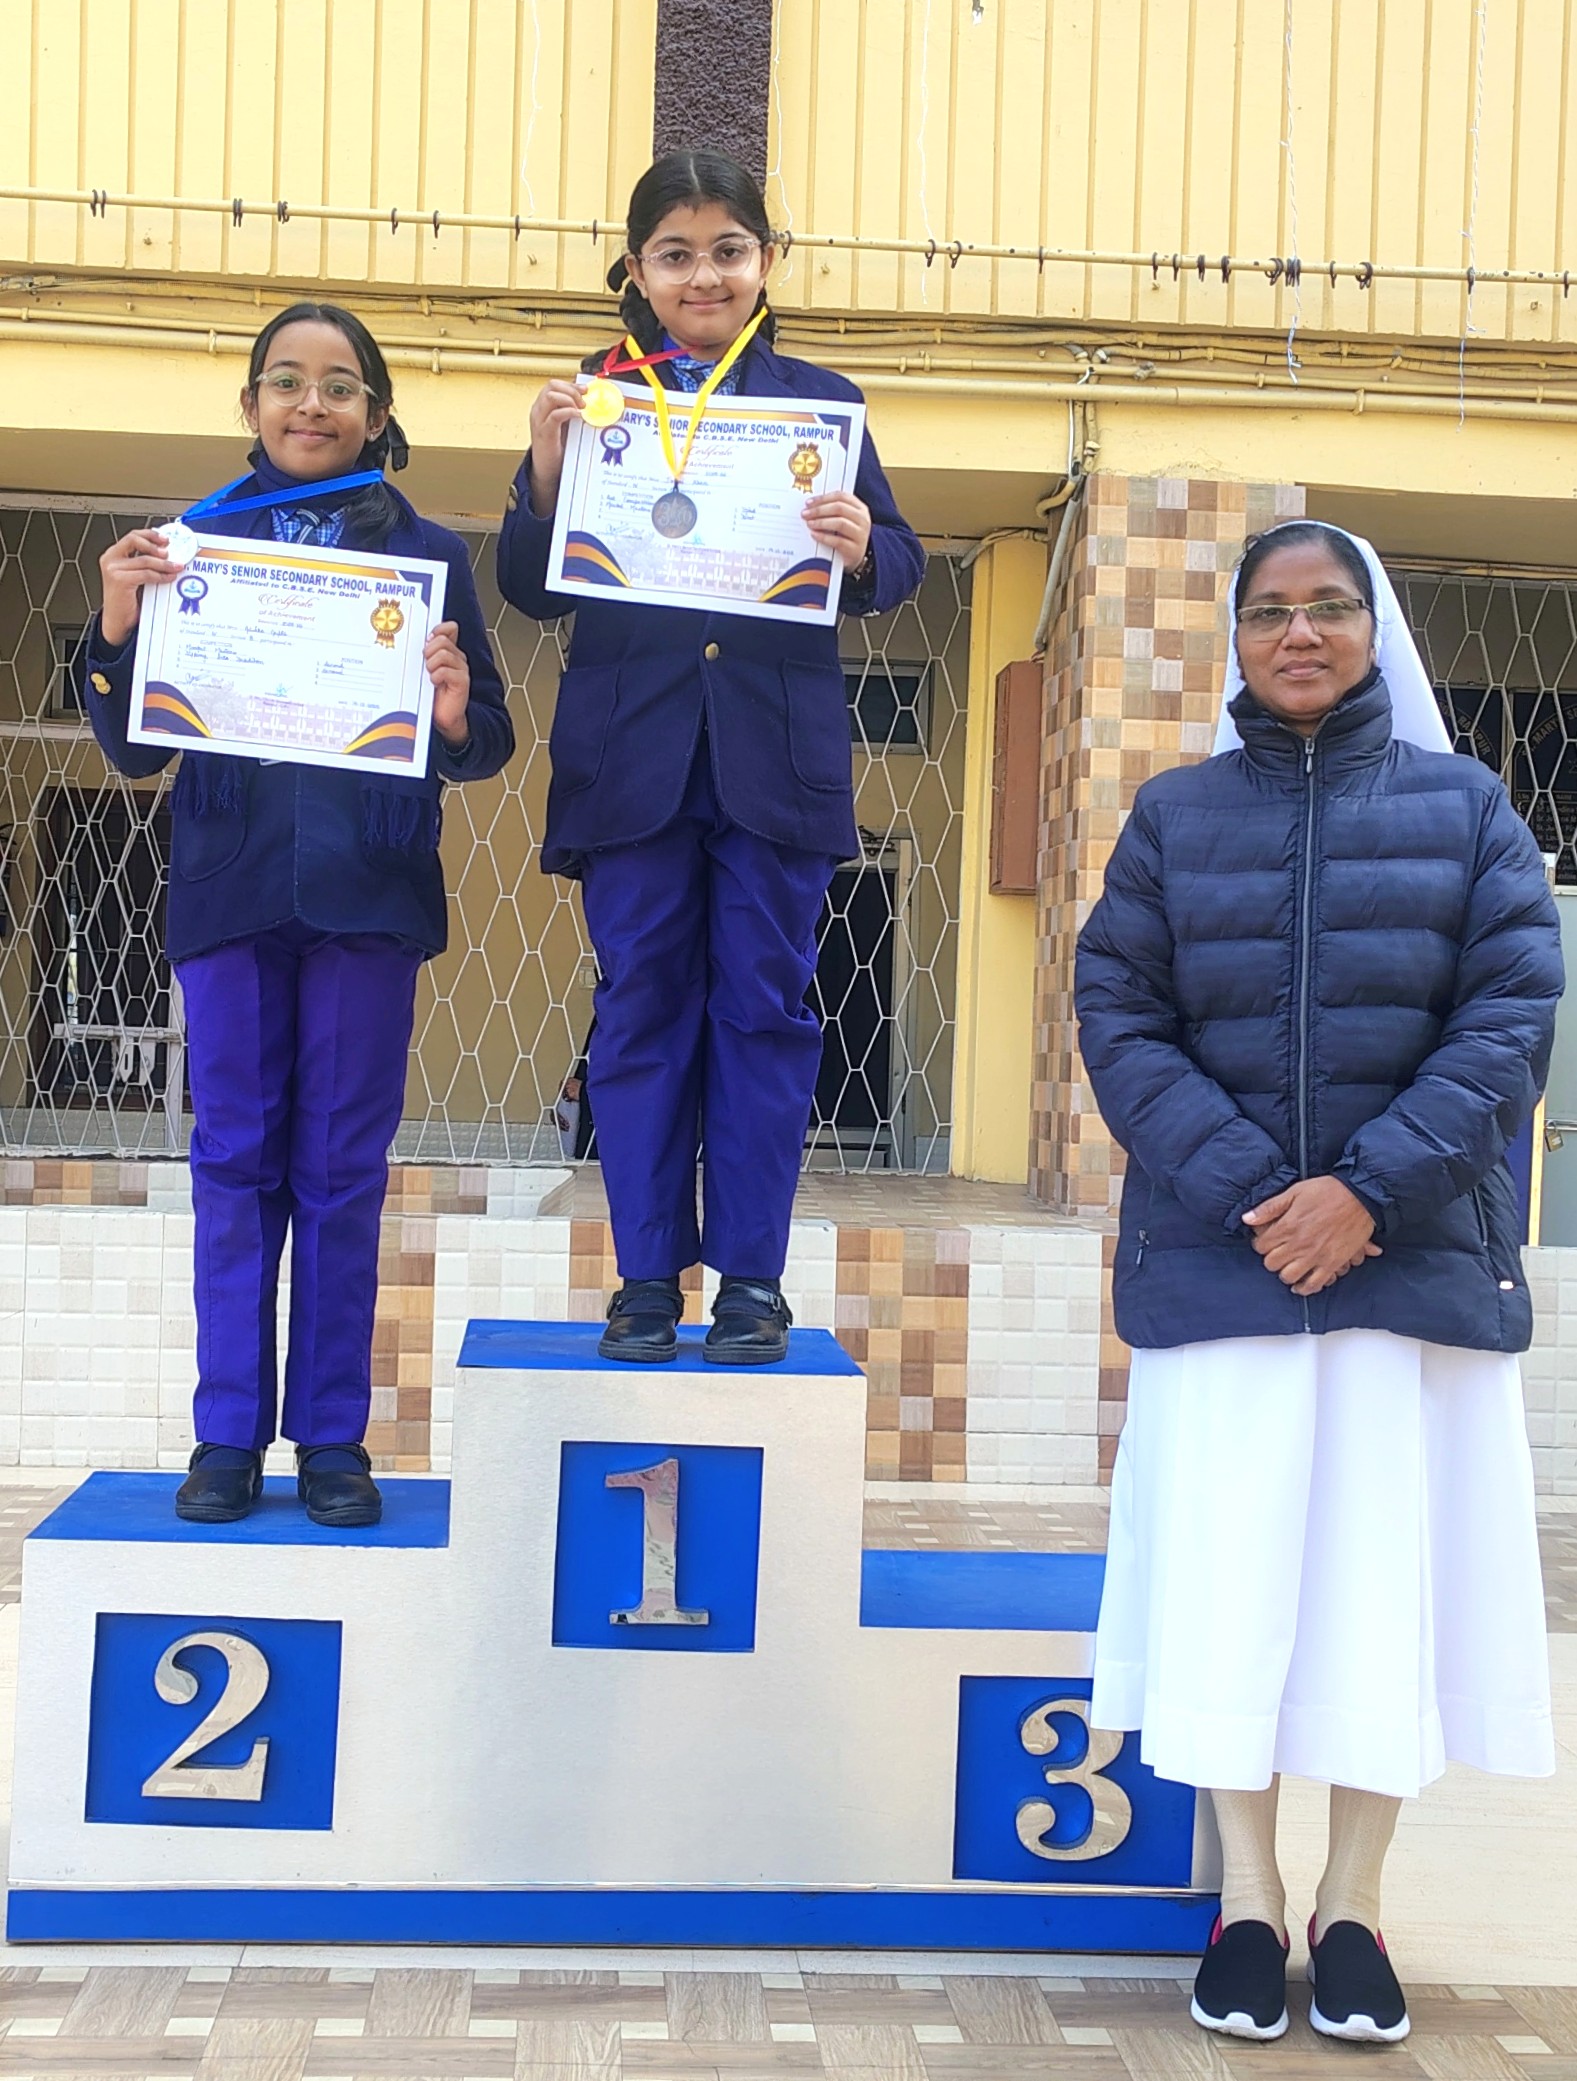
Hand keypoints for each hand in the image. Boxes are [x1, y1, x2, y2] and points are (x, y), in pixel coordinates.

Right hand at [98, 528, 180, 647]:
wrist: (118, 620)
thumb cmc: (127, 599)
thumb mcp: (135, 576)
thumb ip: (144, 563)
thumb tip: (167, 554)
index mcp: (114, 554)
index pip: (132, 536)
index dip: (150, 535)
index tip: (165, 539)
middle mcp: (111, 558)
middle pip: (135, 540)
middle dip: (155, 544)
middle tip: (170, 553)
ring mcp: (113, 569)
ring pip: (145, 559)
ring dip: (164, 564)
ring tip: (176, 567)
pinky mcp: (120, 580)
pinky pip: (146, 574)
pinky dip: (160, 575)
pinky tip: (169, 577)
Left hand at [425, 622, 470, 746]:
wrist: (442, 717)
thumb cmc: (433, 695)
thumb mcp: (426, 669)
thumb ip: (427, 653)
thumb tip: (425, 638)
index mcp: (449, 652)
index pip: (449, 628)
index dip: (438, 630)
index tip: (428, 640)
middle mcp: (458, 659)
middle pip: (442, 640)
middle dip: (429, 651)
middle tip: (426, 665)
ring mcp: (462, 670)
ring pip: (443, 654)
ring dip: (431, 666)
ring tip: (431, 677)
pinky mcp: (462, 682)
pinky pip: (445, 671)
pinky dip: (436, 677)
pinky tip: (435, 684)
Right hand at [526, 379, 587, 514]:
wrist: (547, 469)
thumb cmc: (556, 448)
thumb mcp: (565, 425)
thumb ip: (572, 412)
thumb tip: (588, 402)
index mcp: (543, 406)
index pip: (555, 385)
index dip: (571, 384)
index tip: (586, 390)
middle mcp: (539, 410)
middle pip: (552, 386)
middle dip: (571, 389)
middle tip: (584, 401)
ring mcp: (539, 420)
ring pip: (551, 396)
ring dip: (570, 398)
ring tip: (581, 409)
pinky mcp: (544, 432)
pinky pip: (555, 415)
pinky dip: (568, 411)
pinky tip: (578, 416)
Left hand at [802, 491, 872, 570]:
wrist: (854, 558)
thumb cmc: (845, 536)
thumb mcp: (842, 520)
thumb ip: (831, 511)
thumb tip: (810, 506)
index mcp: (860, 508)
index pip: (841, 496)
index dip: (823, 498)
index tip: (808, 503)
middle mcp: (862, 519)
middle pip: (840, 508)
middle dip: (819, 510)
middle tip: (805, 514)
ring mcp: (861, 535)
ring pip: (840, 523)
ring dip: (821, 522)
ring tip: (809, 524)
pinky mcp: (855, 550)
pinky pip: (838, 541)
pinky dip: (824, 537)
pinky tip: (814, 535)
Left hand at [1243, 1177, 1381, 1296]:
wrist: (1360, 1195)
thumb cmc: (1328, 1191)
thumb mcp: (1294, 1192)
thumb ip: (1269, 1208)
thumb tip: (1247, 1219)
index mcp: (1287, 1226)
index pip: (1261, 1246)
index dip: (1261, 1244)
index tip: (1266, 1241)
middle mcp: (1299, 1244)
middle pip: (1272, 1264)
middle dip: (1272, 1259)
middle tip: (1278, 1253)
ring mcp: (1316, 1256)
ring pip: (1289, 1277)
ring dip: (1286, 1273)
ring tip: (1289, 1266)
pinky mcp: (1332, 1263)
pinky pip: (1314, 1284)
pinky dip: (1305, 1287)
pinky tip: (1301, 1284)